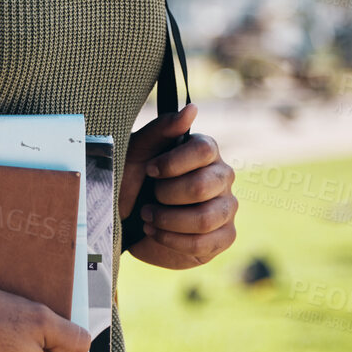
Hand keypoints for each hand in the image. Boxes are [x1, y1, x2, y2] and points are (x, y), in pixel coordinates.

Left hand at [120, 101, 237, 268]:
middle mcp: (222, 176)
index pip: (204, 150)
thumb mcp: (137, 150)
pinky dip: (173, 240)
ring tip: (149, 217)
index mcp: (205, 150)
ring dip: (168, 220)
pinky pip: (206, 242)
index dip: (172, 163)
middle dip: (166, 195)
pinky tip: (156, 232)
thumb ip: (163, 128)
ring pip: (205, 218)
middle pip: (203, 186)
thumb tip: (193, 109)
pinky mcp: (225, 236)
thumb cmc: (132, 177)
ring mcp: (227, 207)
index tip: (150, 170)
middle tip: (149, 198)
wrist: (125, 217)